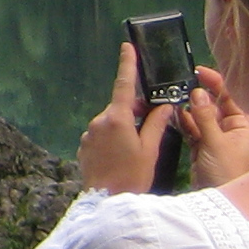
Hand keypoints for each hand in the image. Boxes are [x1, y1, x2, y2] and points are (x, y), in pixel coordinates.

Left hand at [80, 43, 177, 193]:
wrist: (107, 202)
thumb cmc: (132, 175)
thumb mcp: (150, 148)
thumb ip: (157, 123)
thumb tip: (164, 105)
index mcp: (116, 118)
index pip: (123, 84)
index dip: (127, 64)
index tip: (127, 46)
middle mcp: (98, 122)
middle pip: (119, 106)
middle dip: (134, 110)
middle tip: (151, 123)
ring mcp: (89, 134)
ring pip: (111, 122)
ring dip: (124, 126)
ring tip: (136, 147)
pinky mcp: (84, 146)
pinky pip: (102, 135)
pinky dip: (114, 138)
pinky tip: (122, 155)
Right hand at [179, 65, 248, 186]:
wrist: (218, 199)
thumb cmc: (226, 170)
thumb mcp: (215, 142)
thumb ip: (205, 117)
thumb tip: (198, 92)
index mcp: (241, 123)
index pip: (229, 97)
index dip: (215, 83)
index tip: (198, 71)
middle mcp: (229, 128)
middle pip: (212, 105)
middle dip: (197, 95)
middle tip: (178, 82)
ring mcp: (214, 137)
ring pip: (199, 116)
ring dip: (187, 108)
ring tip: (171, 96)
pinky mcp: (201, 146)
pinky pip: (191, 129)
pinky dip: (183, 122)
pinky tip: (173, 112)